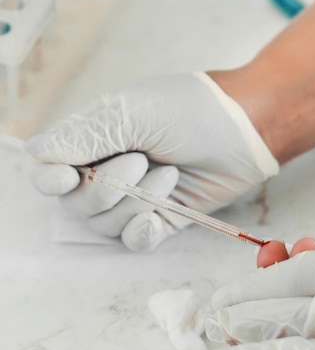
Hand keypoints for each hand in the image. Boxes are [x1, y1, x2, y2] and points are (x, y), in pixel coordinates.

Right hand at [26, 73, 277, 250]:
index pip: (50, 169)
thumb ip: (85, 137)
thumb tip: (35, 151)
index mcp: (92, 138)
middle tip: (140, 161)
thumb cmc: (190, 109)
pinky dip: (141, 232)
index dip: (50, 180)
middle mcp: (107, 169)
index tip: (66, 178)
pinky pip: (133, 240)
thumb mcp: (134, 114)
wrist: (245, 129)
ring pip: (104, 224)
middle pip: (75, 204)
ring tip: (168, 173)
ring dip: (134, 203)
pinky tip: (157, 218)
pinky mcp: (160, 217)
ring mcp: (133, 196)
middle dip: (106, 189)